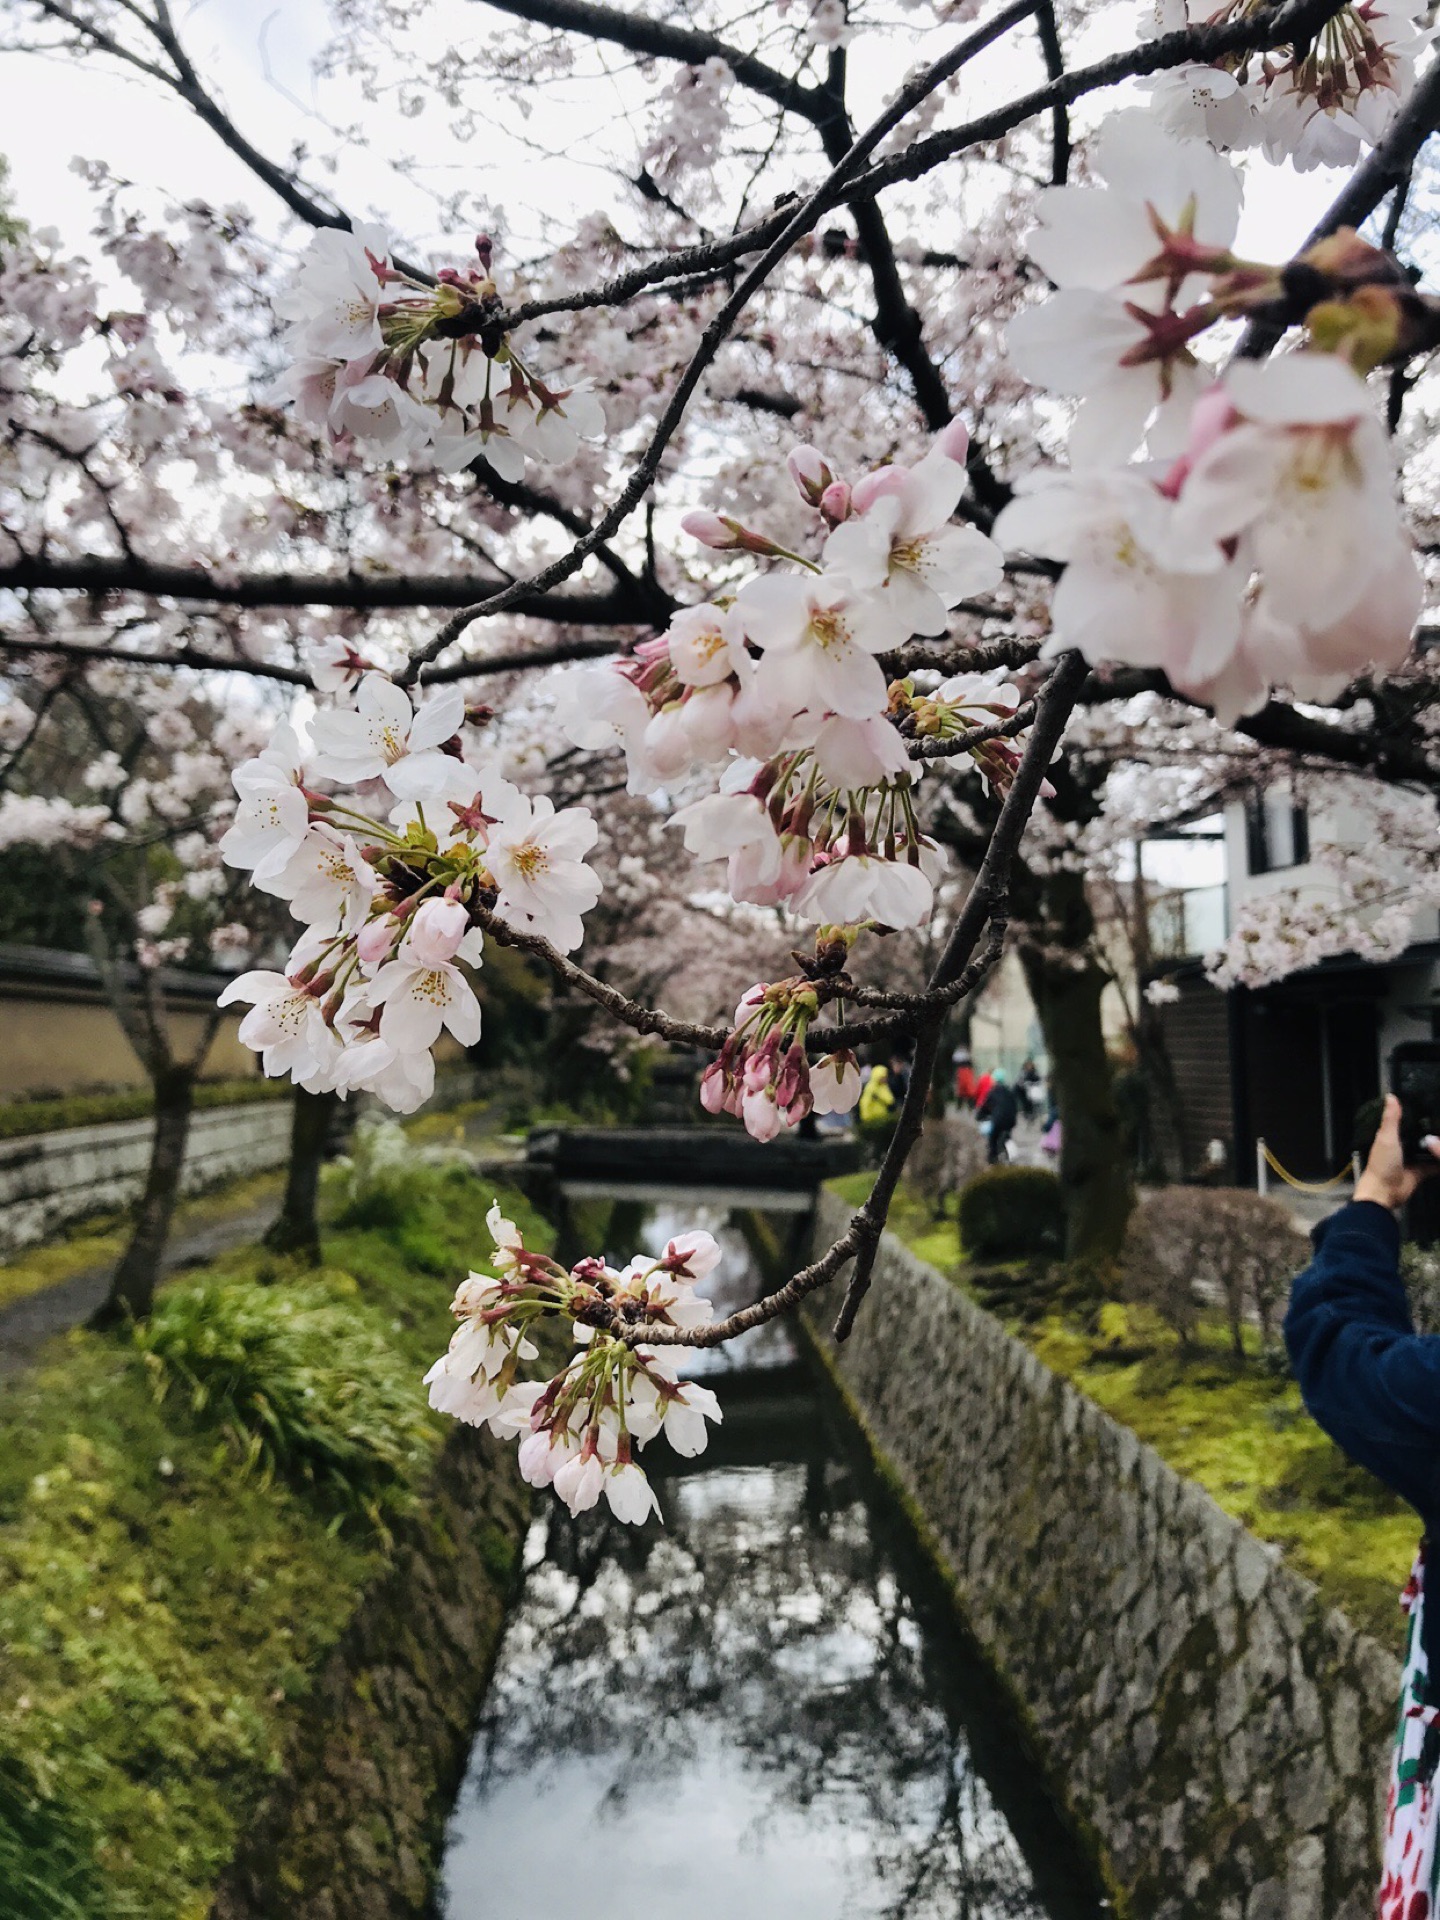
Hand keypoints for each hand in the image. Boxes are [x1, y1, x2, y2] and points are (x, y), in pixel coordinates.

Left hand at [1354, 1094, 1439, 1210]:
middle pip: (1420, 1135)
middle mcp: (1403, 1146)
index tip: (1429, 1104)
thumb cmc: (1382, 1164)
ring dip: (1436, 1145)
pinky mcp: (1421, 1171)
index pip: (1405, 1121)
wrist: (1385, 1192)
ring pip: (1428, 1149)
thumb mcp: (1386, 1138)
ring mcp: (1412, 1159)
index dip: (1415, 1114)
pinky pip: (1434, 1165)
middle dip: (1430, 1130)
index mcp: (1391, 1136)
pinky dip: (1439, 1160)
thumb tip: (1391, 1096)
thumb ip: (1391, 1119)